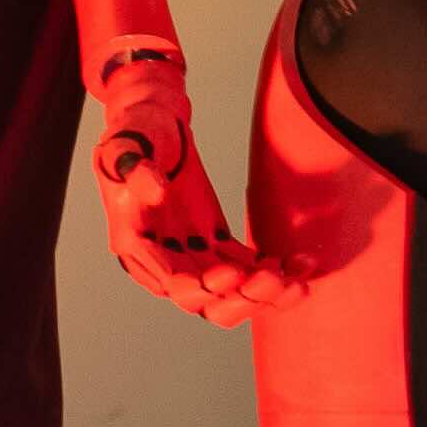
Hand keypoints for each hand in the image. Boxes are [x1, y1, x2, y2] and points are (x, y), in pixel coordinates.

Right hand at [89, 51, 303, 324]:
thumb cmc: (135, 133)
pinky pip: (246, 268)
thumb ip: (136, 170)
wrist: (155, 124)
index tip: (234, 272)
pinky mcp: (215, 244)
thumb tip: (154, 189)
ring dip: (262, 293)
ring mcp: (191, 254)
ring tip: (296, 281)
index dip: (202, 285)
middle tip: (273, 281)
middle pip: (202, 302)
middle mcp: (162, 259)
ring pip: (229, 292)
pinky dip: (274, 271)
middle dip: (239, 299)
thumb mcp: (125, 145)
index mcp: (135, 243)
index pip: (169, 282)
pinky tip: (302, 263)